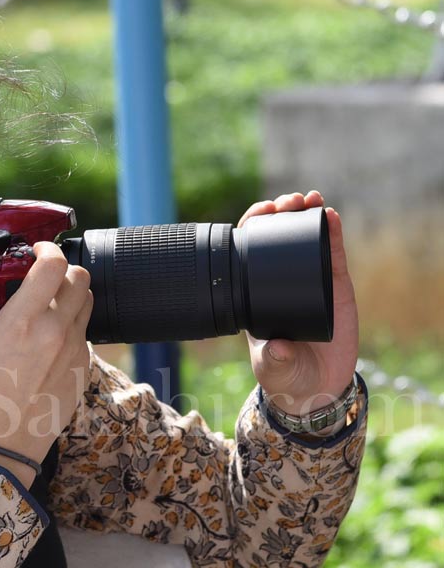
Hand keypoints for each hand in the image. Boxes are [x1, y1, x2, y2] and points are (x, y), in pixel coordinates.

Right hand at [0, 242, 91, 481]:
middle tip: (43, 275)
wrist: (2, 443)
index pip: (54, 265)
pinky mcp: (84, 367)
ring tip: (49, 304)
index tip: (36, 251)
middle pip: (80, 277)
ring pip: (88, 301)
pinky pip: (86, 331)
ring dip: (71, 294)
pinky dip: (72, 325)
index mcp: (21, 322)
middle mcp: (54, 332)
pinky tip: (50, 338)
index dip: (48, 249)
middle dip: (62, 268)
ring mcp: (74, 351)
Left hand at [238, 191, 358, 414]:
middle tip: (287, 202)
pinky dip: (332, 233)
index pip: (250, 250)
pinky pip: (332, 253)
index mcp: (256, 292)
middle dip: (281, 213)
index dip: (253, 227)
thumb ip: (275, 359)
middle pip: (278, 236)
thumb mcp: (274, 366)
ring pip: (306, 238)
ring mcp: (309, 279)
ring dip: (307, 215)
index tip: (260, 213)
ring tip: (310, 199)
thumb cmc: (286, 373)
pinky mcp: (334, 285)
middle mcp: (281, 280)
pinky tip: (331, 215)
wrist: (317, 385)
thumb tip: (276, 348)